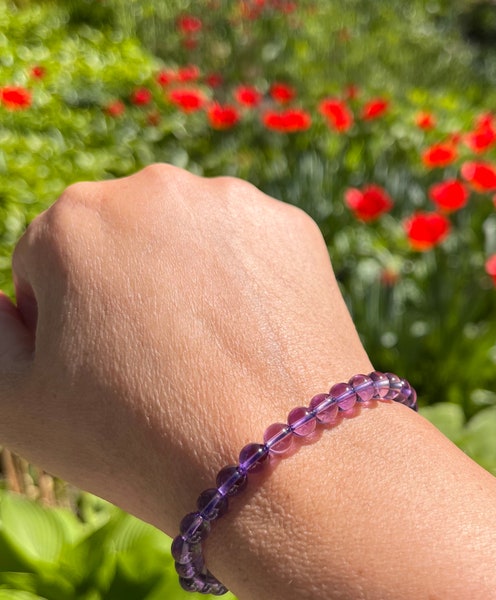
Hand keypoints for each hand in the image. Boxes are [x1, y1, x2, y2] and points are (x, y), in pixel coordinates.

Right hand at [0, 164, 371, 530]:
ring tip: (211, 350)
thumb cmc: (140, 438)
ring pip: (189, 239)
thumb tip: (7, 300)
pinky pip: (249, 248)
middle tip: (162, 358)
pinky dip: (245, 280)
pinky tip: (252, 332)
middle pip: (123, 240)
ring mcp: (233, 201)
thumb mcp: (19, 403)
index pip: (51, 261)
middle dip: (128, 287)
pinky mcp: (291, 225)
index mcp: (75, 218)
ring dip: (188, 278)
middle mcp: (156, 187)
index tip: (108, 366)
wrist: (278, 459)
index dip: (71, 320)